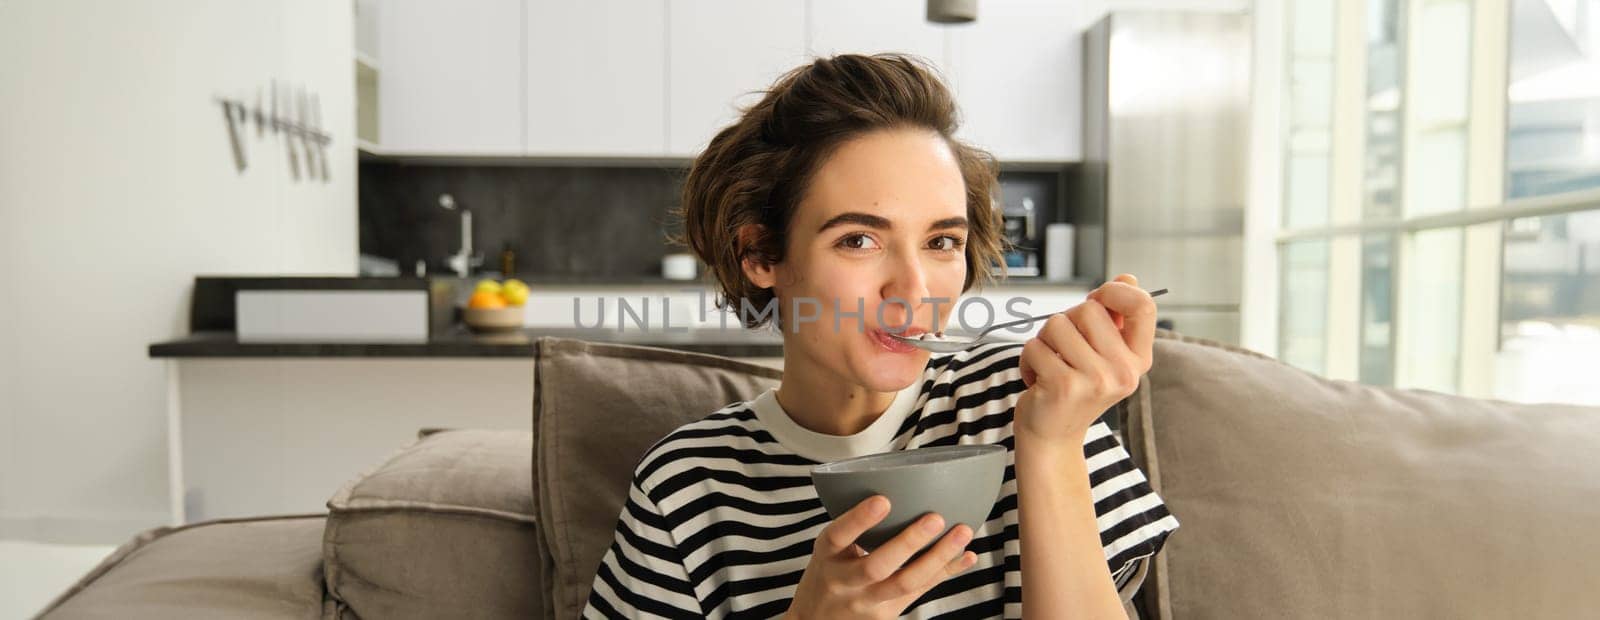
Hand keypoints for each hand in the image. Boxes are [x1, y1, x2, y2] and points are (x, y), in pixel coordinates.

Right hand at [785, 495, 976, 618]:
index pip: (837, 536)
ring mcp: (865, 603)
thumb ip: (854, 529)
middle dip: (909, 542)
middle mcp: (843, 581)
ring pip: (906, 583)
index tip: (883, 500)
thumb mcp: (828, 551)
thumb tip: (898, 488)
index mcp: (826, 555)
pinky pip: (921, 592)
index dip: (858, 519)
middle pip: (877, 565)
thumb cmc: (830, 574)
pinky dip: (946, 572)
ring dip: (938, 557)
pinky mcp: (885, 616)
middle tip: (935, 518)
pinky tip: (967, 556)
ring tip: (962, 532)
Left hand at [1014, 273, 1156, 444]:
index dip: (1115, 291)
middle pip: (1089, 309)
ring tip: (1050, 364)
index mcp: (1138, 359)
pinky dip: (1027, 358)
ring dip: (1043, 340)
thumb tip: (1128, 277)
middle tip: (1063, 349)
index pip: (1143, 306)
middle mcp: (1123, 371)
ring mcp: (1095, 380)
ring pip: (1057, 324)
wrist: (1052, 436)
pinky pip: (1035, 346)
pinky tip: (1037, 380)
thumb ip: (1115, 316)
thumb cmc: (1075, 386)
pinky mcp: (1064, 386)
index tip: (1096, 299)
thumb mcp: (1103, 354)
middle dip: (1066, 320)